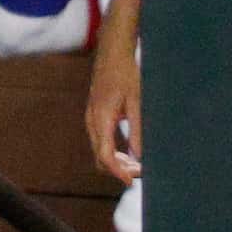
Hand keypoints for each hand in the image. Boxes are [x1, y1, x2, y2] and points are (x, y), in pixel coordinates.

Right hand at [85, 0, 142, 185]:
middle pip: (100, 156)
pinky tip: (129, 151)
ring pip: (99, 149)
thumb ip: (138, 130)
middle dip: (119, 169)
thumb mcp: (137, 101)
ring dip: (116, 161)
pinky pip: (100, 139)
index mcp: (102, 118)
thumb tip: (141, 156)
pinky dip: (113, 150)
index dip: (118, 172)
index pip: (106, 155)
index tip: (131, 181)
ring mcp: (91, 117)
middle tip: (141, 173)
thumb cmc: (126, 72)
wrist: (113, 50)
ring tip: (138, 165)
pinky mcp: (94, 114)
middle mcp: (92, 120)